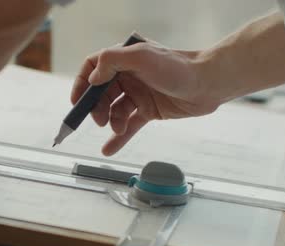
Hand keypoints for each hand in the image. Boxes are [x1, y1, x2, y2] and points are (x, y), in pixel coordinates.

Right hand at [71, 38, 220, 155]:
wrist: (208, 84)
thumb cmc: (178, 67)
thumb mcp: (141, 56)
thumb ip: (112, 61)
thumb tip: (92, 79)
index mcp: (125, 58)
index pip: (93, 67)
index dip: (82, 83)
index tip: (77, 101)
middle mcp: (129, 75)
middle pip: (100, 93)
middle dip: (96, 108)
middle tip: (98, 120)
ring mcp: (139, 93)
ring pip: (114, 110)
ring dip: (111, 121)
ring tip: (119, 129)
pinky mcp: (149, 110)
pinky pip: (128, 125)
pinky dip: (117, 138)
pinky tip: (108, 149)